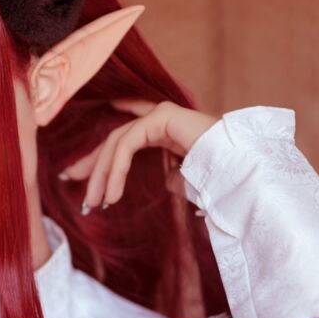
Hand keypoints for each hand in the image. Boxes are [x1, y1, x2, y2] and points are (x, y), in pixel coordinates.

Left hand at [60, 99, 218, 211]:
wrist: (244, 173)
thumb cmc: (222, 179)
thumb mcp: (185, 180)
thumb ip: (170, 175)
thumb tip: (164, 179)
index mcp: (164, 132)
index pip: (121, 143)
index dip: (96, 161)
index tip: (74, 179)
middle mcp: (160, 118)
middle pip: (113, 141)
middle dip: (93, 169)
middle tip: (83, 200)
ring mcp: (161, 113)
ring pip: (116, 143)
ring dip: (102, 175)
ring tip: (97, 204)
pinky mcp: (162, 115)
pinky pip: (128, 143)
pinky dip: (116, 170)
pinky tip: (112, 194)